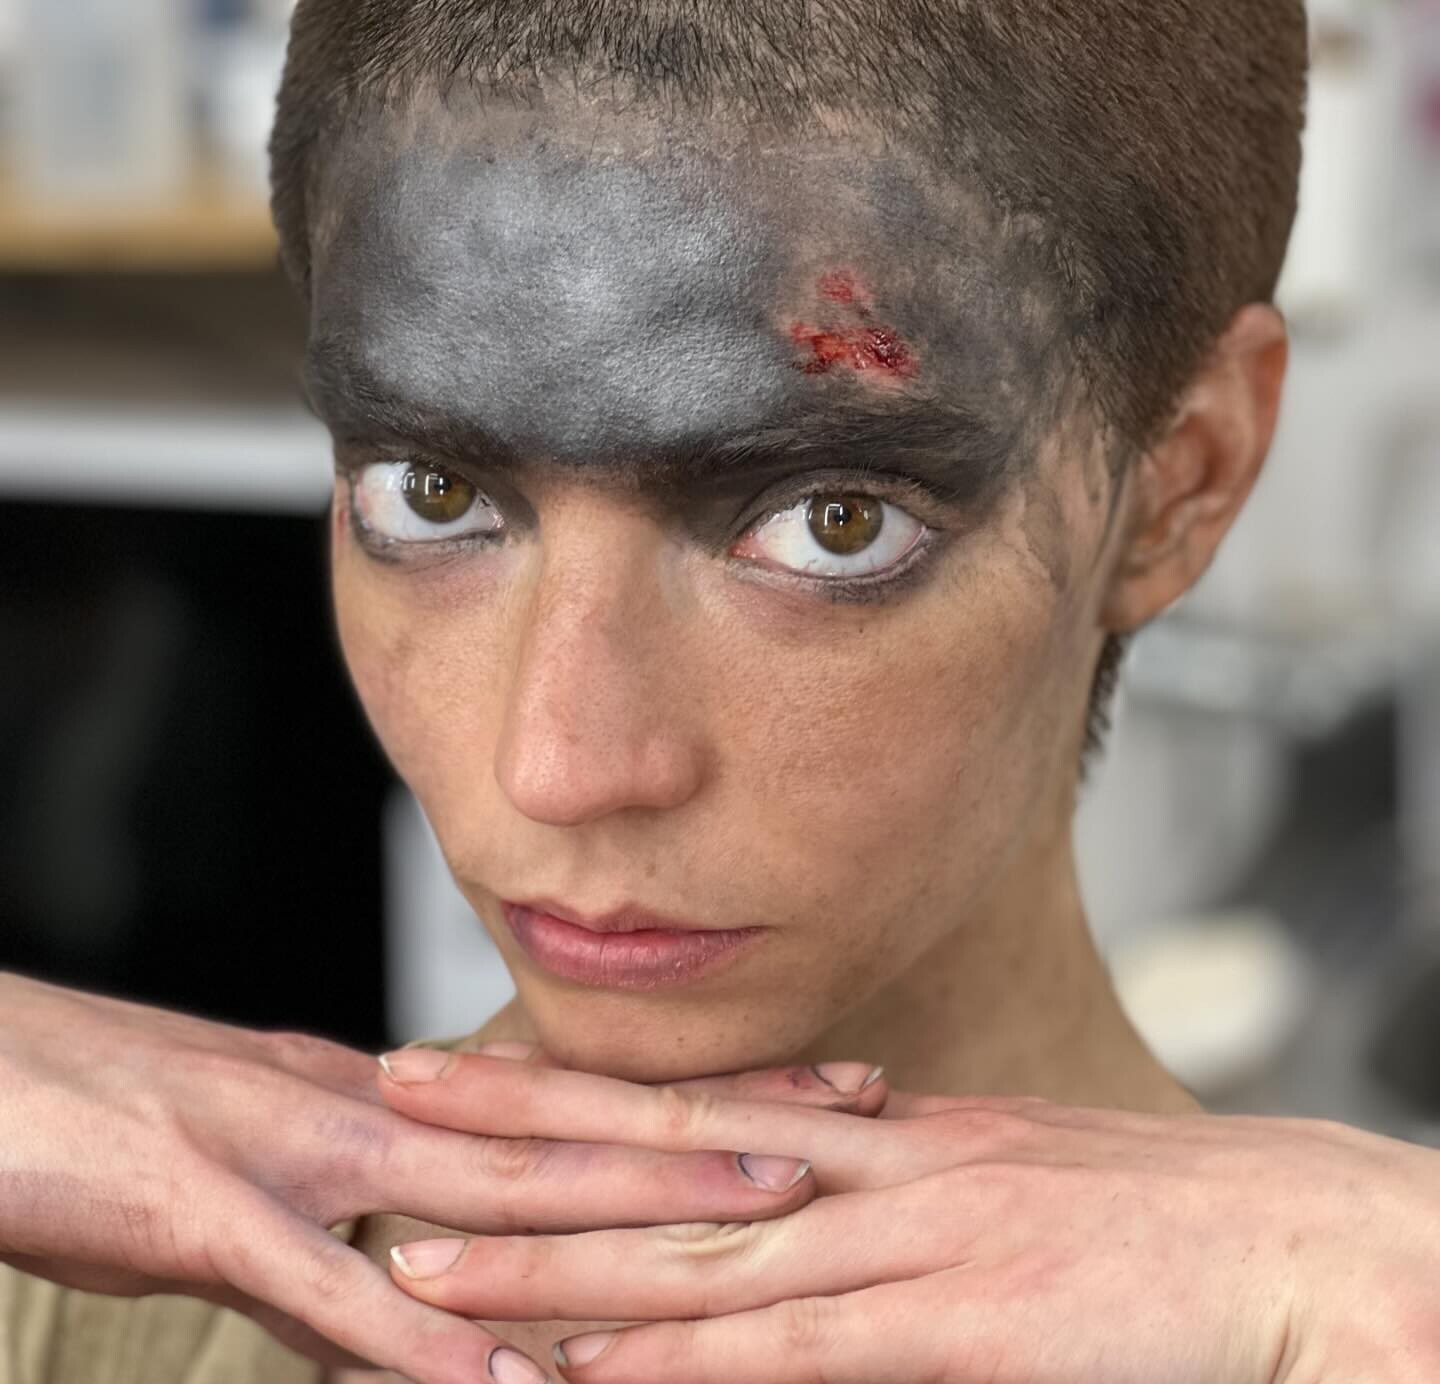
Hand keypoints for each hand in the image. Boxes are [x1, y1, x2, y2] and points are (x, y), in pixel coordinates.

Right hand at [0, 974, 848, 1383]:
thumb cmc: (104, 1121)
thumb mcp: (250, 1186)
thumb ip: (350, 1252)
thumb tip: (443, 1319)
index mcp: (373, 1096)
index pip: (562, 1090)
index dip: (689, 1093)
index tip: (809, 1094)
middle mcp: (360, 1105)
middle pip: (567, 1118)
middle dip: (711, 1125)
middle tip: (849, 1127)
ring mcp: (292, 1154)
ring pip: (490, 1182)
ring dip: (628, 1202)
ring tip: (757, 1217)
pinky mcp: (209, 1218)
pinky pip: (338, 1290)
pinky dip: (428, 1332)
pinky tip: (515, 1374)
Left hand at [383, 1062, 1439, 1382]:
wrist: (1283, 1237)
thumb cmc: (1148, 1217)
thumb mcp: (999, 1172)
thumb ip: (891, 1178)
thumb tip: (800, 1177)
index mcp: (881, 1124)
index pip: (691, 1100)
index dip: (567, 1089)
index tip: (461, 1069)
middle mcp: (870, 1161)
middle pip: (658, 1145)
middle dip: (514, 1134)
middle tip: (387, 1108)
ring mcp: (905, 1240)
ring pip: (692, 1251)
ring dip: (552, 1266)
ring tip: (424, 1264)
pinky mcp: (952, 1326)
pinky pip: (789, 1348)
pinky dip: (680, 1363)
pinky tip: (587, 1376)